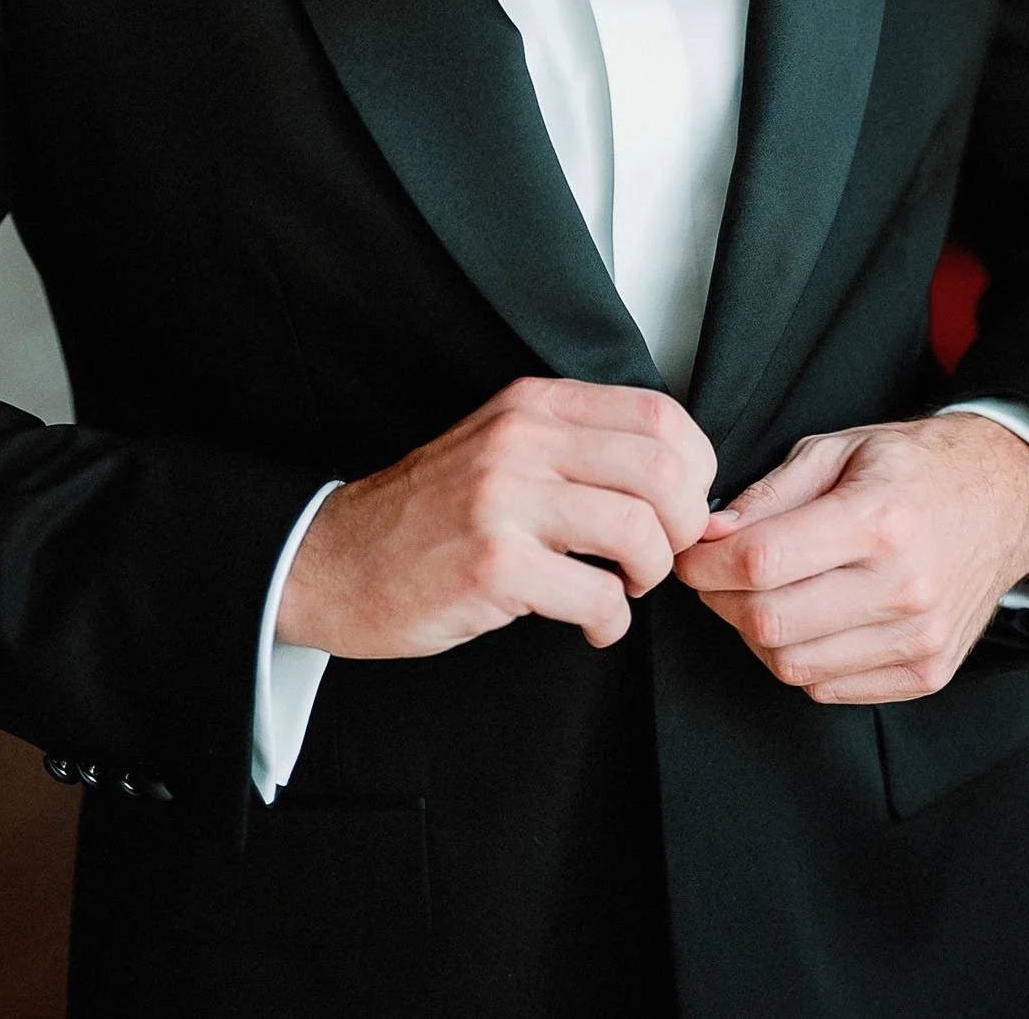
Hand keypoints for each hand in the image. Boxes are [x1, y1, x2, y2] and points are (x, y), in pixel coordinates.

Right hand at [276, 376, 715, 657]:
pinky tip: (592, 625)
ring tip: (625, 588)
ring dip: (651, 574)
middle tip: (662, 555)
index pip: (660, 415)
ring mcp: (505, 501)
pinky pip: (597, 597)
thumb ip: (577, 444)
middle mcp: (522, 440)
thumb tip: (676, 474)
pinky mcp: (493, 566)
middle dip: (684, 526)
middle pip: (664, 470)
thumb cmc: (428, 512)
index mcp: (533, 404)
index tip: (682, 505)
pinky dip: (611, 623)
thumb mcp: (502, 446)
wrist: (333, 560)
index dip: (695, 469)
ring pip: (640, 531)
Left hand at [673, 413, 1028, 704]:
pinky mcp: (927, 673)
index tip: (690, 554)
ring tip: (759, 594)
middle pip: (770, 622)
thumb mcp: (840, 449)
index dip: (706, 564)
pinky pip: (828, 688)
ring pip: (793, 664)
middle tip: (714, 575)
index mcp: (879, 520)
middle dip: (721, 600)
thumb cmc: (916, 468)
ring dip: (755, 634)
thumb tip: (709, 533)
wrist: (1005, 500)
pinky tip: (805, 619)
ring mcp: (920, 639)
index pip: (761, 562)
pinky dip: (799, 659)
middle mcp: (904, 588)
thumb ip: (770, 494)